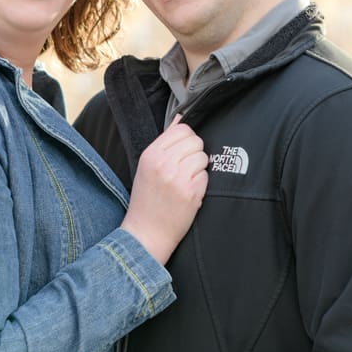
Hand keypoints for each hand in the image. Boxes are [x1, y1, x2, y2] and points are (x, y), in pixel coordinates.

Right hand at [121, 117, 207, 262]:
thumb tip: (180, 118)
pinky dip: (200, 185)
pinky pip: (206, 176)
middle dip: (195, 153)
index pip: (181, 129)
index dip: (187, 140)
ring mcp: (178, 178)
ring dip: (199, 169)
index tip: (183, 152)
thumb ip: (165, 142)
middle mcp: (163, 163)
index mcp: (151, 154)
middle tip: (185, 169)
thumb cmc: (146, 200)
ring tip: (185, 182)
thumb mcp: (147, 167)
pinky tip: (188, 193)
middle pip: (196, 141)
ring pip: (203, 158)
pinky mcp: (191, 192)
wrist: (146, 233)